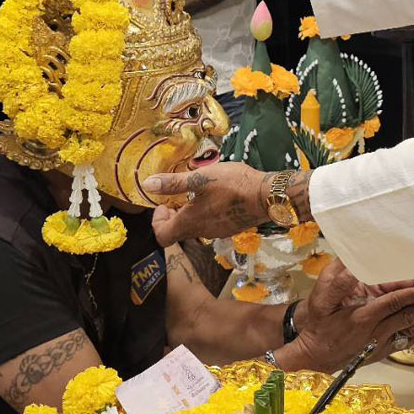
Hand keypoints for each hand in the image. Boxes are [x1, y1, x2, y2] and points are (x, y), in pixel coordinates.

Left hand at [147, 162, 266, 245]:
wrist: (266, 195)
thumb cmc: (232, 185)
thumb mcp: (200, 178)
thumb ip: (173, 183)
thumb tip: (147, 184)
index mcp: (190, 222)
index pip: (162, 236)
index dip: (157, 221)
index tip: (163, 204)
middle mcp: (201, 232)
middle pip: (178, 232)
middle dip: (173, 215)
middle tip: (177, 197)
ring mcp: (218, 232)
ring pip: (195, 228)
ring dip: (190, 213)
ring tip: (197, 194)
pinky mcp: (231, 227)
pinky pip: (211, 224)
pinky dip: (206, 214)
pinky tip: (216, 197)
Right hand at [284, 261, 413, 372]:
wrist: (313, 354)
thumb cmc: (318, 321)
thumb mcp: (321, 299)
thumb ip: (338, 281)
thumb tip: (354, 265)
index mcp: (362, 316)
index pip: (394, 302)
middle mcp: (375, 332)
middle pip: (407, 316)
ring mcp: (380, 343)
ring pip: (410, 328)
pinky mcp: (382, 350)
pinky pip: (406, 340)